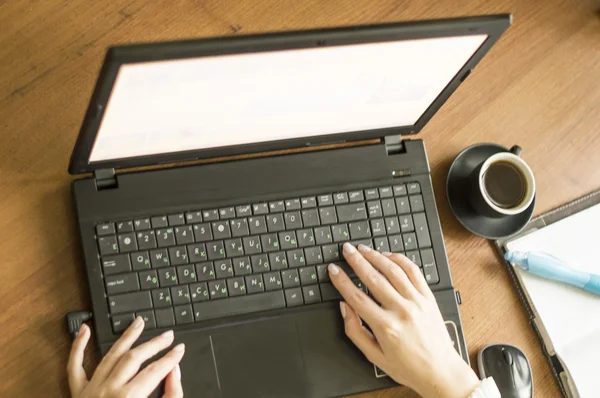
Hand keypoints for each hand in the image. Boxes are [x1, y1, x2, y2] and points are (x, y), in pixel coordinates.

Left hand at [67, 317, 184, 397]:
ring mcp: (90, 391)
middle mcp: (108, 391)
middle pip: (135, 358)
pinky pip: (75, 367)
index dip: (171, 358)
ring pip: (110, 355)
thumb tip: (173, 373)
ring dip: (125, 337)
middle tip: (168, 335)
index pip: (155, 370)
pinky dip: (78, 347)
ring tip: (138, 323)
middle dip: (154, 344)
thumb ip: (170, 397)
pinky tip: (84, 331)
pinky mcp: (77, 395)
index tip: (181, 349)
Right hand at [328, 243, 478, 397]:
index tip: (334, 270)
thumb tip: (344, 307)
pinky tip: (388, 255)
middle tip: (346, 250)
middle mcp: (402, 310)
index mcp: (386, 327)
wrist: (441, 371)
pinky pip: (413, 271)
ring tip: (363, 249)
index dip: (342, 281)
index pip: (357, 297)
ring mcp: (417, 301)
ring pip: (393, 270)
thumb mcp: (374, 356)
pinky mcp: (428, 297)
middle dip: (356, 261)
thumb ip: (355, 330)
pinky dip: (399, 260)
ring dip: (376, 256)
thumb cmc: (408, 366)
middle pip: (373, 278)